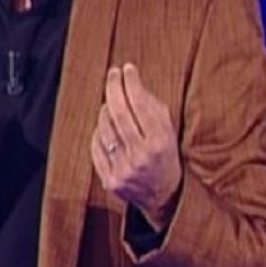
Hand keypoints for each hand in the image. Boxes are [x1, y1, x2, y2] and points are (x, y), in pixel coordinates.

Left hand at [91, 63, 182, 229]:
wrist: (164, 197)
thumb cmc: (166, 155)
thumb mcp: (168, 131)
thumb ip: (152, 106)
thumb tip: (130, 81)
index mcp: (160, 143)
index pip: (139, 105)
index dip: (131, 83)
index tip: (127, 69)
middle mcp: (141, 157)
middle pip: (118, 114)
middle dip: (114, 88)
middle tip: (113, 74)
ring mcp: (123, 170)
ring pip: (104, 129)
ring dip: (105, 110)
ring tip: (111, 104)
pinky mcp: (110, 181)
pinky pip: (97, 147)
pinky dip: (99, 133)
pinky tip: (106, 127)